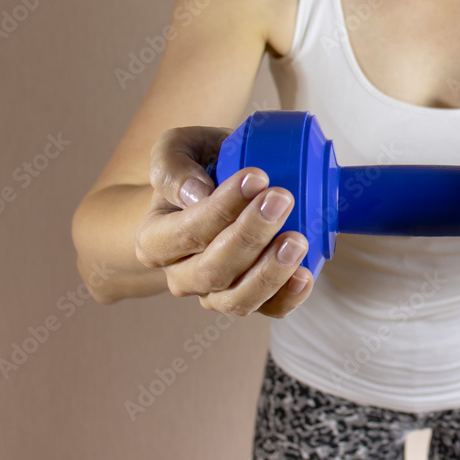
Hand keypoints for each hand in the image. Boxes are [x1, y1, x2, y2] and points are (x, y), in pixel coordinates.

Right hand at [134, 126, 313, 317]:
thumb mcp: (177, 149)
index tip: (257, 177)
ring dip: (270, 272)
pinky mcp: (250, 299)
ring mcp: (215, 293)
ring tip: (298, 240)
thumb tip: (195, 194)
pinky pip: (269, 310)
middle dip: (251, 235)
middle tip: (283, 199)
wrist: (217, 188)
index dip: (221, 209)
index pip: (185, 232)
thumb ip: (172, 166)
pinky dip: (288, 297)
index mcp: (154, 240)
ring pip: (237, 299)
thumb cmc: (198, 166)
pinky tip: (305, 274)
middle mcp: (181, 275)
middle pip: (212, 270)